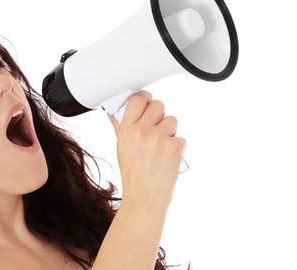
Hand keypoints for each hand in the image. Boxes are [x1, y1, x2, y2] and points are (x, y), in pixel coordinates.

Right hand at [107, 90, 185, 209]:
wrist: (145, 197)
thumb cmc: (133, 175)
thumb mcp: (121, 148)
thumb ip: (120, 127)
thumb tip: (116, 112)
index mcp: (127, 129)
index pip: (137, 99)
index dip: (145, 99)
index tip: (148, 101)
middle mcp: (142, 131)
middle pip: (158, 105)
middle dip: (160, 115)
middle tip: (157, 128)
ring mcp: (159, 138)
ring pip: (172, 120)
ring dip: (170, 131)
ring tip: (161, 147)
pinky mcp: (174, 147)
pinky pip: (181, 138)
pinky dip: (177, 147)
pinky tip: (167, 158)